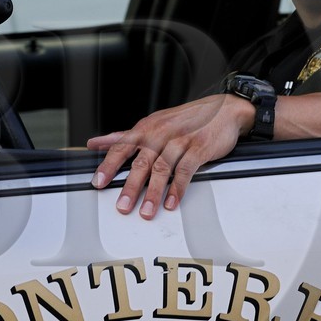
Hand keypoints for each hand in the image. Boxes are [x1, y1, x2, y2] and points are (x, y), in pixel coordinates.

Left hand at [88, 93, 254, 216]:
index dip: (108, 165)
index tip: (98, 182)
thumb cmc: (185, 119)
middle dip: (130, 186)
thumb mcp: (152, 123)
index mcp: (146, 128)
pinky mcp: (199, 148)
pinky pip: (186, 170)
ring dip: (153, 192)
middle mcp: (161, 133)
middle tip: (123, 206)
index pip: (122, 147)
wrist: (223, 109)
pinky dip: (178, 188)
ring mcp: (180, 140)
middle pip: (141, 162)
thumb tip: (97, 143)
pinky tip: (171, 202)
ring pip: (163, 168)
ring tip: (147, 211)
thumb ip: (124, 136)